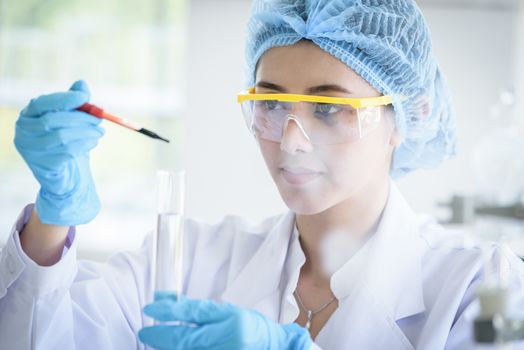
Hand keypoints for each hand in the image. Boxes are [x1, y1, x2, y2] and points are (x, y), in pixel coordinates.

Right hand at [14, 80, 104, 225]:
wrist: (63, 173)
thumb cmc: (65, 140)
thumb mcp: (70, 119)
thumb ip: (74, 101)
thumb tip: (82, 84)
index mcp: (28, 116)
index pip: (42, 103)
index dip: (63, 99)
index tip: (85, 97)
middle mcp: (24, 132)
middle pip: (53, 120)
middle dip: (81, 118)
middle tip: (100, 120)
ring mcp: (31, 150)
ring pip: (62, 137)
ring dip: (86, 133)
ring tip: (99, 132)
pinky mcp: (43, 166)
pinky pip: (67, 152)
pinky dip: (84, 145)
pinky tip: (92, 143)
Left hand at [138, 291, 312, 349]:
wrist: (275, 347)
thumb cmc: (251, 328)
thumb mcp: (228, 311)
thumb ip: (199, 310)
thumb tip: (167, 301)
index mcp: (230, 318)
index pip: (194, 312)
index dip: (169, 310)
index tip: (151, 308)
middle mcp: (227, 337)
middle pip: (186, 338)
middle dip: (161, 336)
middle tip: (146, 333)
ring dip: (169, 348)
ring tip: (157, 343)